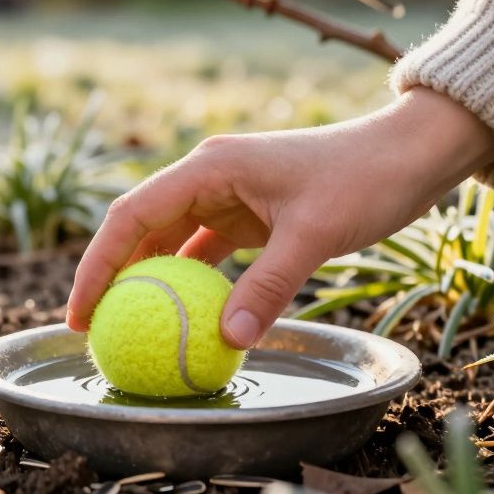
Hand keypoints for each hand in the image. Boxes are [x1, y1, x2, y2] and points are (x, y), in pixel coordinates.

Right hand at [66, 87, 493, 348]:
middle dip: (111, 278)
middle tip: (95, 333)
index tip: (82, 315)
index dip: (97, 266)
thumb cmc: (364, 178)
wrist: (411, 152)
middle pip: (139, 229)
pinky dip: (193, 285)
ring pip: (169, 242)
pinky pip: (205, 253)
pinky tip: (185, 320)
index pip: (131, 217)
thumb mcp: (316, 233)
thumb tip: (226, 341)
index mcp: (209, 166)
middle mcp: (207, 176)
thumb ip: (269, 285)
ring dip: (149, 283)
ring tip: (129, 330)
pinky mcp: (249, 214)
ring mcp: (227, 195)